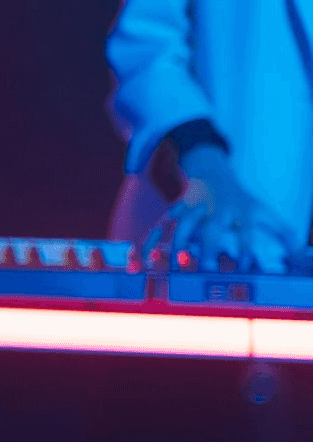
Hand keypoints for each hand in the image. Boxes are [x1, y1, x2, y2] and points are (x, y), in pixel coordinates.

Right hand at [147, 145, 293, 272]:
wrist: (212, 172)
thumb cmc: (242, 201)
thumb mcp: (264, 212)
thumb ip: (284, 234)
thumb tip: (302, 256)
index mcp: (240, 212)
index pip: (246, 231)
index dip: (246, 249)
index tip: (245, 268)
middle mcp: (216, 210)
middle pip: (212, 229)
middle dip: (208, 248)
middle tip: (207, 270)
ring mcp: (194, 209)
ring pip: (183, 226)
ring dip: (177, 244)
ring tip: (173, 264)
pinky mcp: (176, 211)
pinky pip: (161, 227)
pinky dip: (150, 241)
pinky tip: (144, 258)